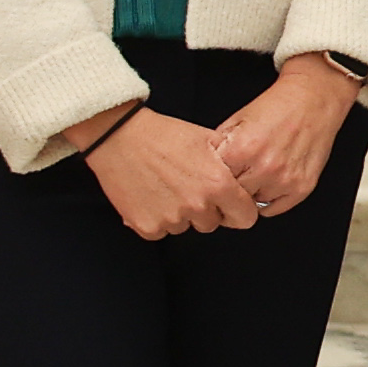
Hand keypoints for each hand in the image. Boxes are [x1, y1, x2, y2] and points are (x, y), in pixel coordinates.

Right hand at [77, 103, 252, 240]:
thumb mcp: (208, 140)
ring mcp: (171, 219)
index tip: (230, 205)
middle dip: (207, 210)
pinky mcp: (147, 226)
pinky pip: (161, 231)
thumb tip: (248, 179)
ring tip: (168, 187)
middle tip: (190, 188)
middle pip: (213, 224)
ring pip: (186, 227)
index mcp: (218, 184)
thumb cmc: (163, 135)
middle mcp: (197, 205)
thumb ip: (231, 164)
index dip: (239, 210)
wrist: (119, 137)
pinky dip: (158, 219)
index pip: (245, 218)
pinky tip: (152, 196)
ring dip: (181, 214)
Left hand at [215, 54, 365, 220]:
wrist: (313, 100)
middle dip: (230, 188)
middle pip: (231, 196)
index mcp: (242, 149)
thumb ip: (217, 147)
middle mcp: (265, 167)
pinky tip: (270, 179)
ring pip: (252, 205)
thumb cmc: (275, 108)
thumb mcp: (236, 120)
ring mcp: (285, 180)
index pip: (213, 181)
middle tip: (234, 175)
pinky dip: (268, 198)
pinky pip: (273, 209)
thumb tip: (201, 171)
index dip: (211, 178)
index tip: (213, 177)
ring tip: (255, 173)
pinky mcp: (302, 188)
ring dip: (250, 193)